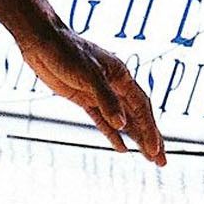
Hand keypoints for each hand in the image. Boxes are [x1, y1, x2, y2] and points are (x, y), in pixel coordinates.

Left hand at [24, 34, 166, 164]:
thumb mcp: (89, 75)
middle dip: (149, 138)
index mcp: (121, 76)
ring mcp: (99, 94)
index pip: (142, 107)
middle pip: (137, 117)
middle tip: (161, 161)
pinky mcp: (84, 99)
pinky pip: (102, 121)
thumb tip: (122, 125)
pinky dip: (112, 134)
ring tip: (147, 158)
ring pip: (122, 121)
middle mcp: (114, 86)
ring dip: (135, 139)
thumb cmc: (67, 52)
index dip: (150, 130)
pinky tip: (121, 148)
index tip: (156, 150)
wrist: (42, 42)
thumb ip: (106, 100)